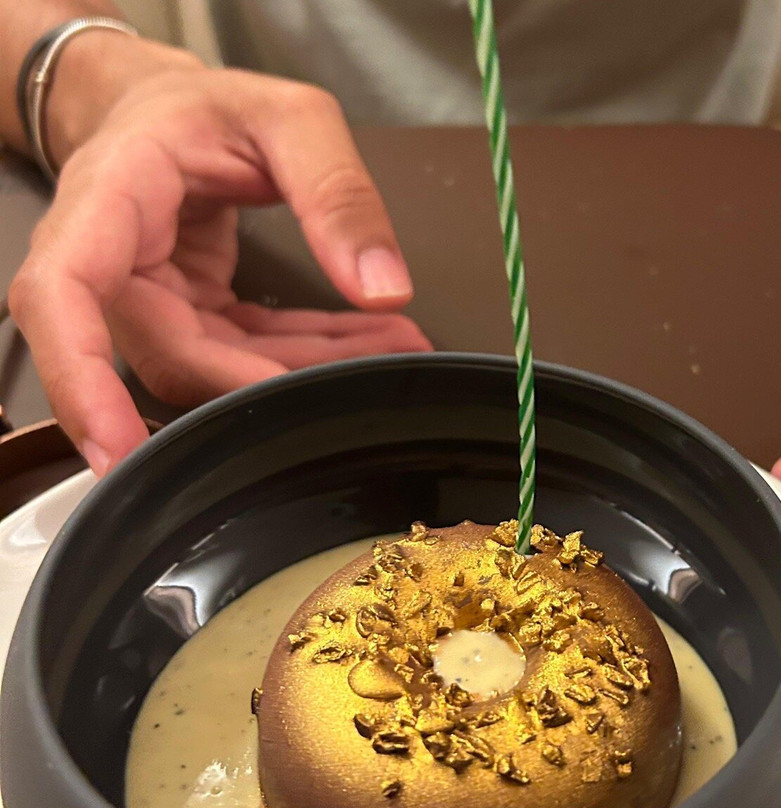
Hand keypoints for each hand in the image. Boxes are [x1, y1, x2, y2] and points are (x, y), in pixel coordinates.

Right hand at [8, 35, 430, 475]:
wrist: (173, 107)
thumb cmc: (209, 104)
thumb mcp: (292, 118)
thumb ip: (338, 193)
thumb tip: (383, 288)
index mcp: (111, 195)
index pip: (64, 296)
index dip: (82, 381)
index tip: (115, 451)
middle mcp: (114, 258)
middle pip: (170, 357)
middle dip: (269, 381)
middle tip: (362, 378)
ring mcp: (149, 295)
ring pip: (217, 366)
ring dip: (305, 370)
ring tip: (392, 349)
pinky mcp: (186, 313)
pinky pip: (243, 351)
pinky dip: (306, 354)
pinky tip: (368, 343)